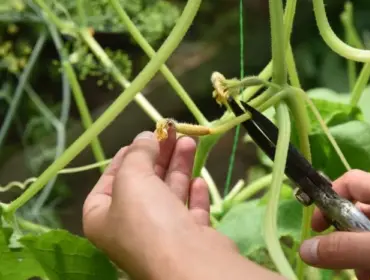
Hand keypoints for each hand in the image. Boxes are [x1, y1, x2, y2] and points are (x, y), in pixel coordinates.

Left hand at [82, 128, 234, 278]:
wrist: (188, 262)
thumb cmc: (149, 220)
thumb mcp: (133, 178)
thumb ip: (137, 154)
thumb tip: (145, 137)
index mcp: (103, 218)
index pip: (109, 181)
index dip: (124, 156)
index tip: (142, 138)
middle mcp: (130, 228)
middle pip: (143, 184)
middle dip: (158, 155)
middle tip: (172, 131)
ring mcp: (161, 235)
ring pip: (169, 194)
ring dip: (179, 167)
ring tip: (189, 141)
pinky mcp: (189, 239)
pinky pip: (189, 212)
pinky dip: (193, 195)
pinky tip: (199, 180)